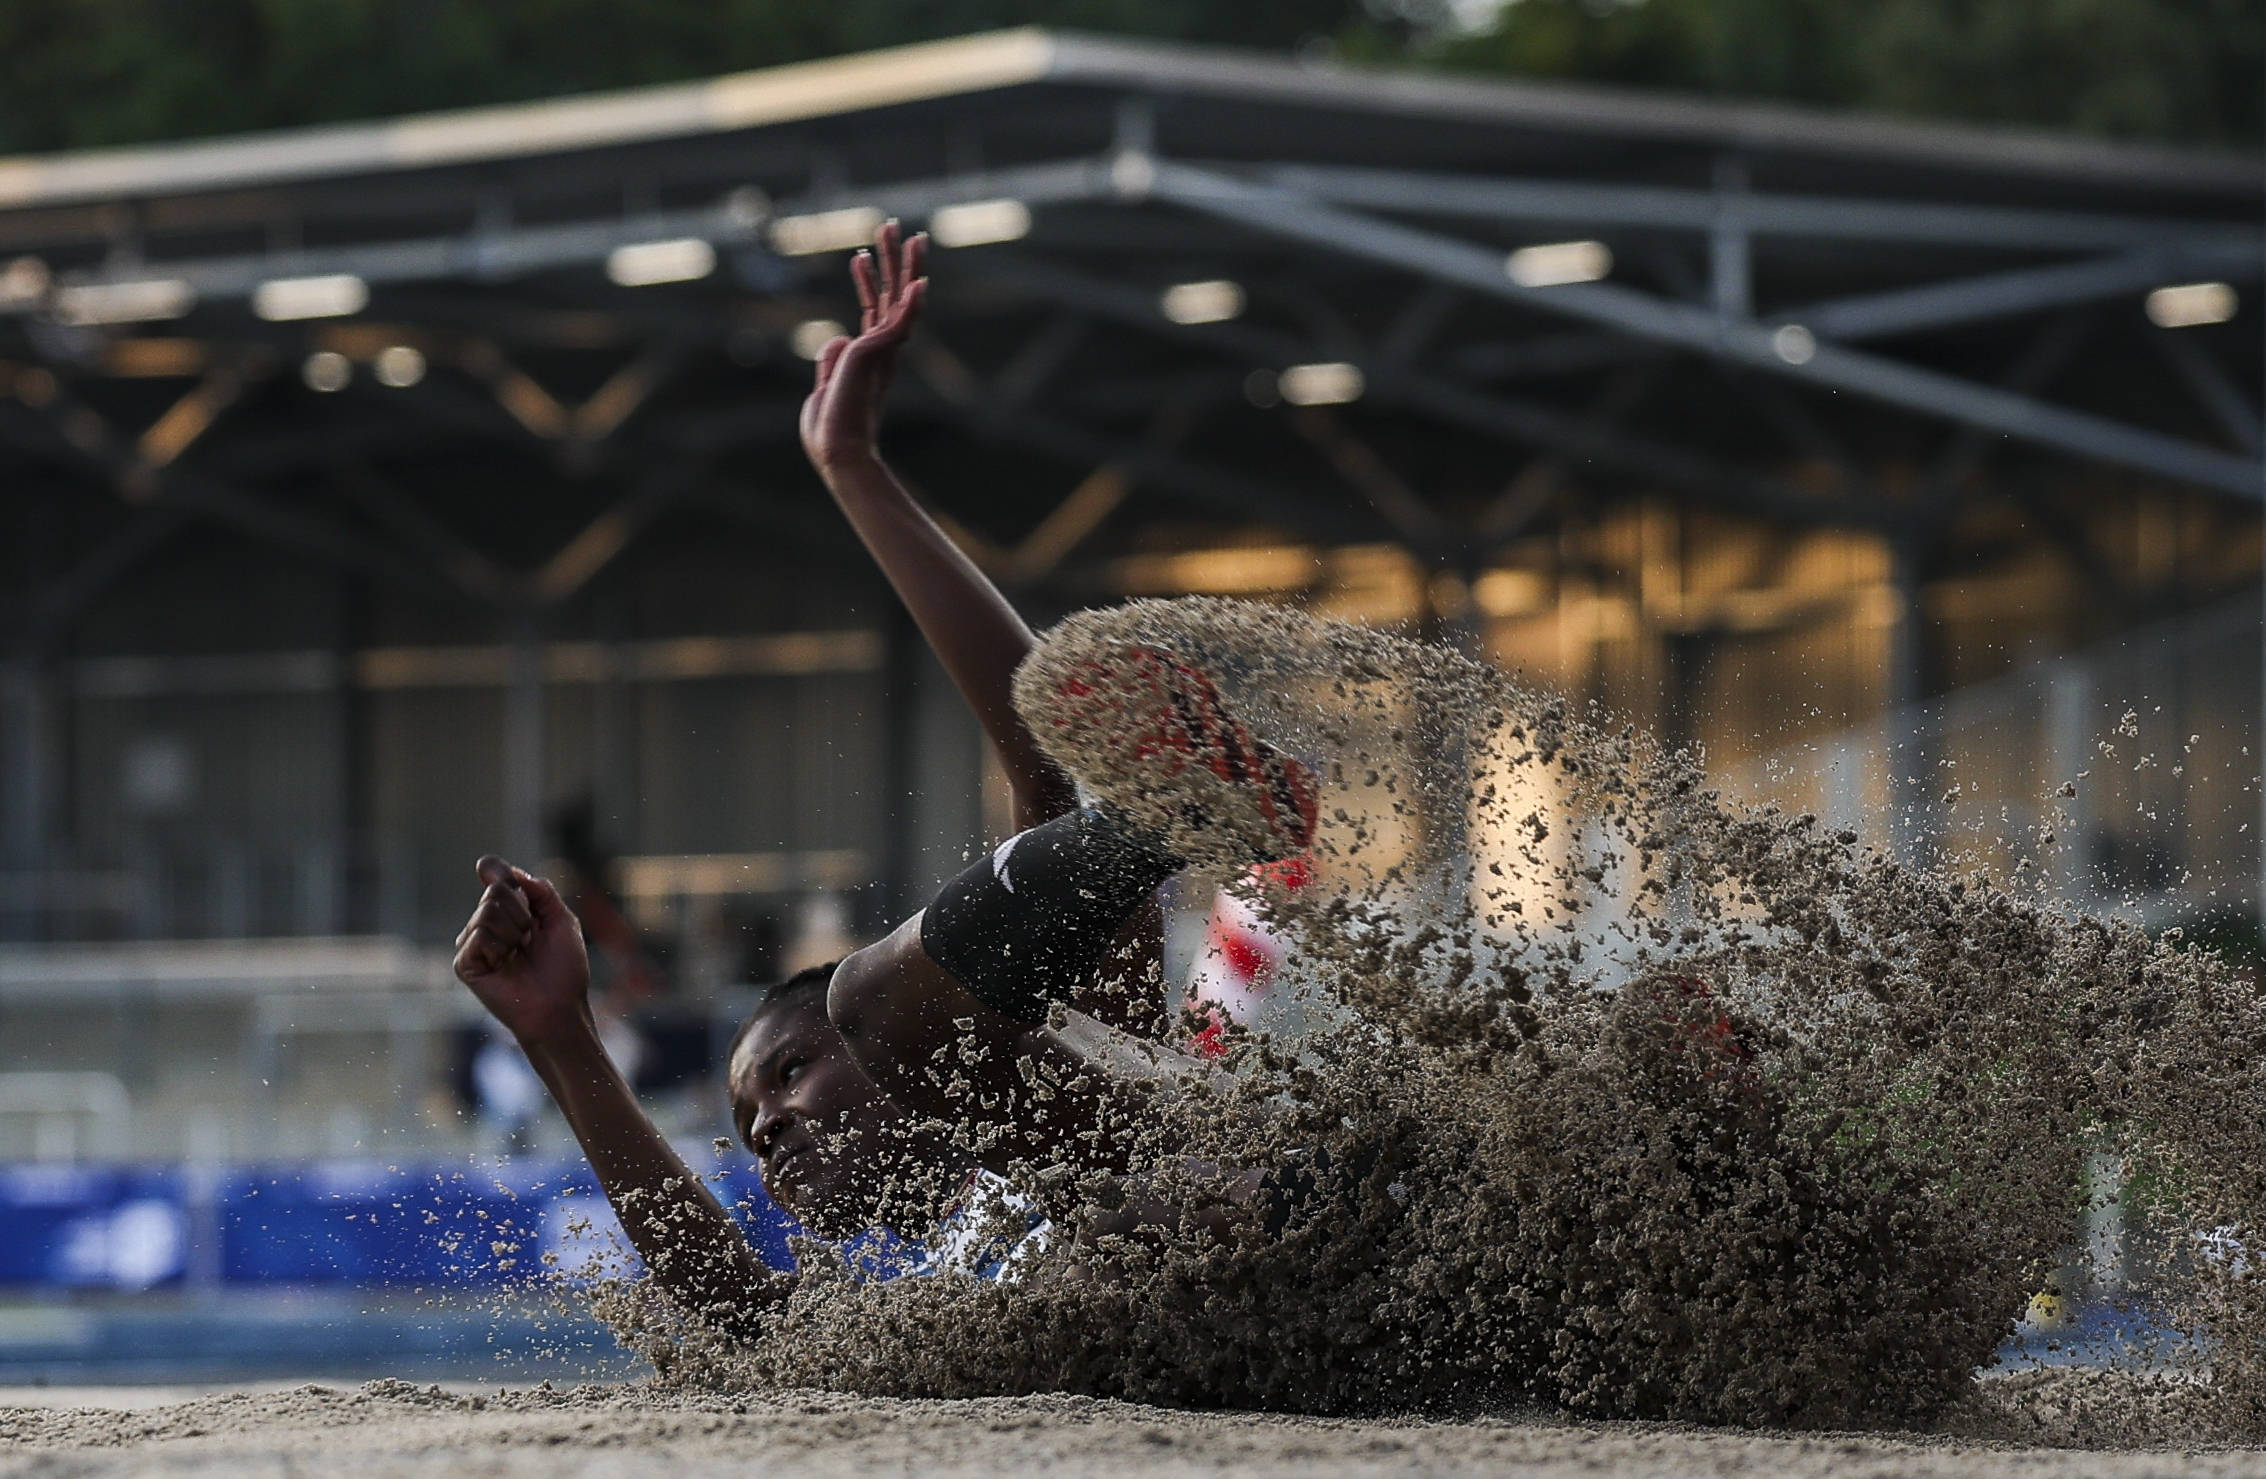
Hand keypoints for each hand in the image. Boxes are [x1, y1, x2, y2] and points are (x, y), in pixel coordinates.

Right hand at [452, 855, 592, 1047]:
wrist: (559, 1006)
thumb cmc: (564, 969)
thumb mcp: (562, 921)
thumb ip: (542, 892)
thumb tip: (512, 873)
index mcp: (510, 914)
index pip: (495, 880)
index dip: (495, 872)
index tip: (488, 868)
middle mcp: (488, 926)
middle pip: (494, 891)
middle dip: (522, 913)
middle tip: (530, 939)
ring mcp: (474, 945)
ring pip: (487, 911)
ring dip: (514, 932)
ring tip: (519, 955)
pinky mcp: (465, 963)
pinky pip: (479, 935)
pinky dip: (499, 947)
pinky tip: (504, 965)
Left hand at [799, 219, 926, 473]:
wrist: (837, 452)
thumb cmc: (831, 430)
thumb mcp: (824, 386)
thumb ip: (831, 359)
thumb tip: (838, 337)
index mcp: (871, 358)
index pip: (873, 311)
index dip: (867, 281)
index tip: (859, 256)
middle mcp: (882, 352)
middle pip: (893, 297)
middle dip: (895, 262)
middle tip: (895, 228)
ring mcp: (883, 354)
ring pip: (902, 302)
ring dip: (907, 268)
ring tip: (913, 236)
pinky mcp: (879, 357)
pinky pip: (900, 324)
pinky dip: (911, 303)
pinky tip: (919, 282)